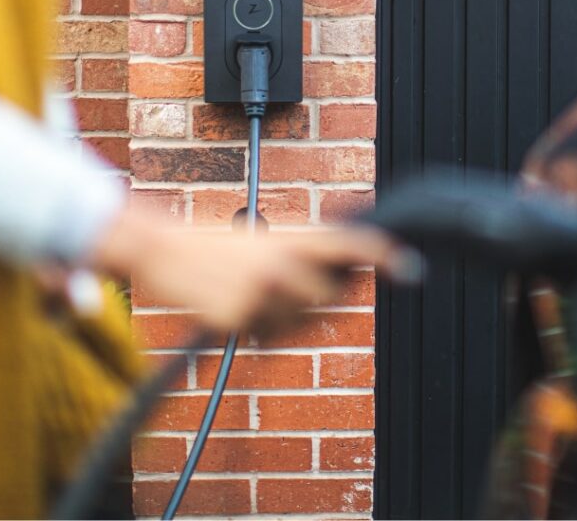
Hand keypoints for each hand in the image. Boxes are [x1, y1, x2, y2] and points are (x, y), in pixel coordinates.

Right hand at [84, 205, 420, 333]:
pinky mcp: (239, 317)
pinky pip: (266, 338)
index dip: (383, 254)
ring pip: (297, 324)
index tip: (410, 267)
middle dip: (315, 302)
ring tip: (251, 293)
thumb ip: (305, 256)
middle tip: (282, 287)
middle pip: (329, 299)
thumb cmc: (218, 247)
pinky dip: (255, 330)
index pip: (349, 242)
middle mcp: (281, 263)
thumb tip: (347, 281)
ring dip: (282, 319)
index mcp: (291, 238)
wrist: (166, 251)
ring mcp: (260, 292)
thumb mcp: (266, 242)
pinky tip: (235, 308)